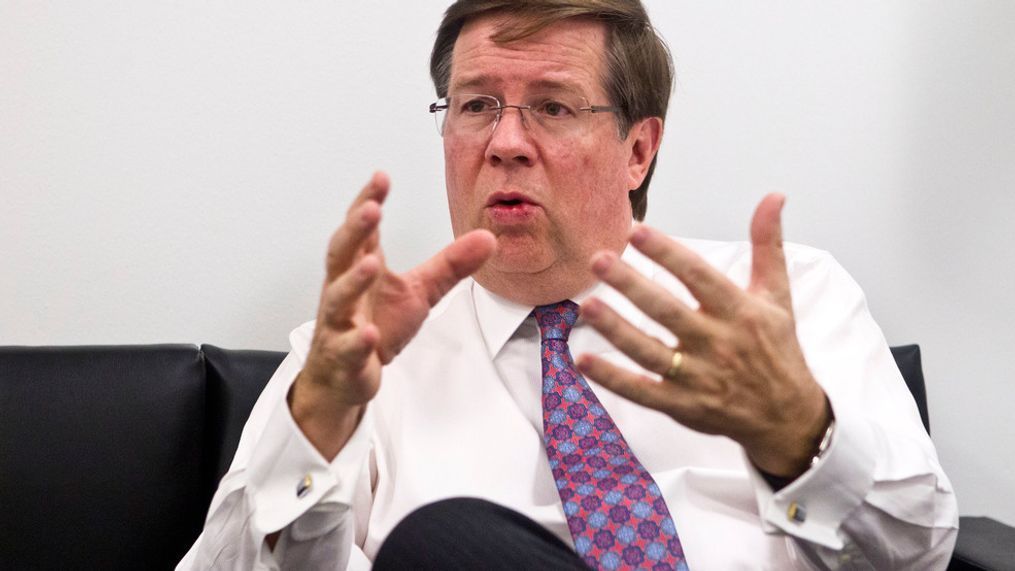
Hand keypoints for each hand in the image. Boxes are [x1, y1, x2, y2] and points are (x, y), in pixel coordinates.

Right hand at [291, 172, 495, 459]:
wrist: (345, 375)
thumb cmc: (376, 324)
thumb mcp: (420, 292)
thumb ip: (450, 265)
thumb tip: (488, 238)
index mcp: (361, 267)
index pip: (363, 230)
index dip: (369, 201)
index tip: (381, 177)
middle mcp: (344, 289)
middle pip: (341, 254)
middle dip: (354, 230)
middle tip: (371, 208)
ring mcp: (339, 323)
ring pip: (338, 298)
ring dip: (353, 281)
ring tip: (372, 263)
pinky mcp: (342, 356)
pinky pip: (347, 347)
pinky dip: (356, 341)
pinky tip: (369, 334)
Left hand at [576, 194, 829, 477]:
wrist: (787, 416)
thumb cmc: (777, 349)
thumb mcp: (777, 296)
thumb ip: (768, 245)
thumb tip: (774, 196)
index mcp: (739, 312)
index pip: (699, 277)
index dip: (668, 253)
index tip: (638, 232)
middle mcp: (717, 344)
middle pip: (667, 310)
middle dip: (631, 285)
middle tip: (598, 260)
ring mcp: (698, 377)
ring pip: (649, 351)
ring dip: (615, 329)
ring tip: (587, 305)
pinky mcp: (682, 405)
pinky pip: (641, 391)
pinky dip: (612, 378)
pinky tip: (583, 360)